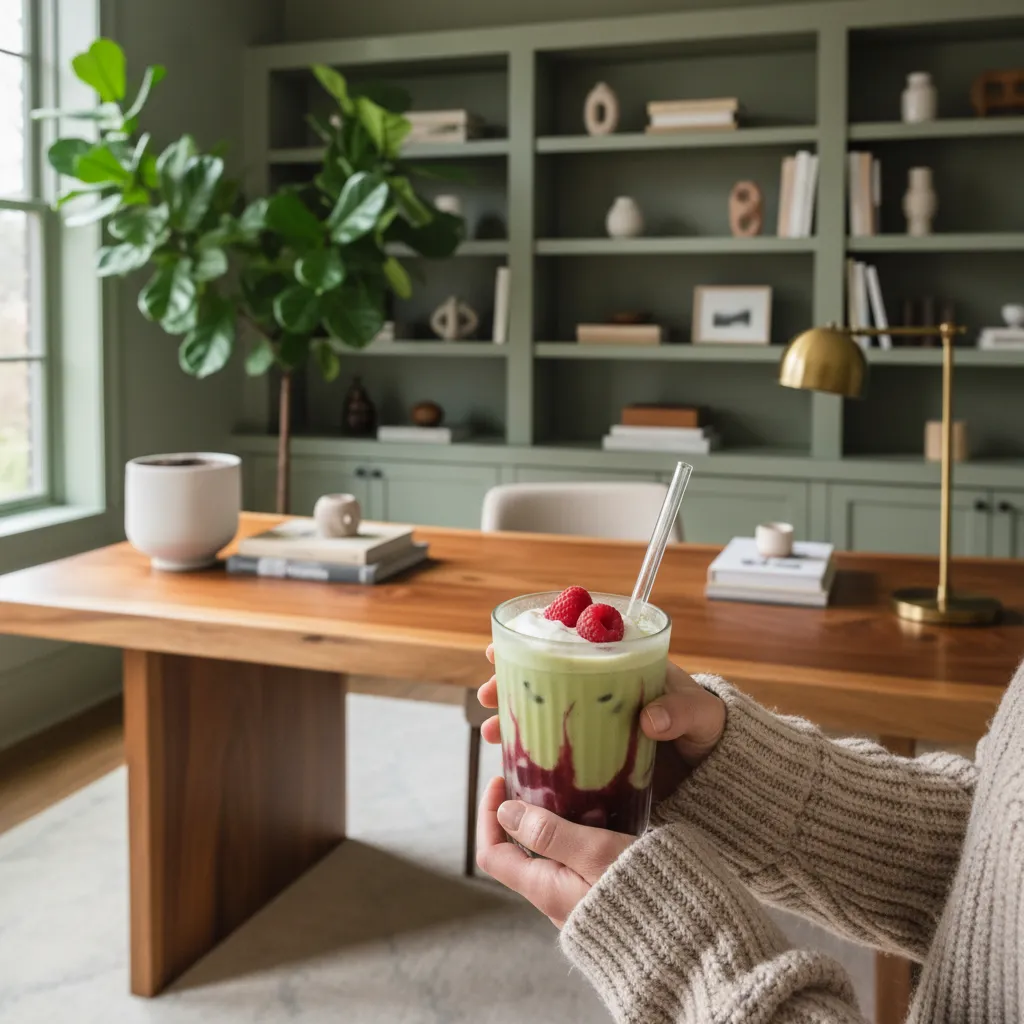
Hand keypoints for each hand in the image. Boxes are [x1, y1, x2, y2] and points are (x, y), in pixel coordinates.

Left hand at [475, 775, 632, 927]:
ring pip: (545, 856)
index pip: (492, 852)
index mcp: (544, 888)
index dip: (489, 814)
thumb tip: (506, 812)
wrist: (686, 938)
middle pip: (516, 853)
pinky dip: (570, 834)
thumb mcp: (595, 852)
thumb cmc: (643, 891)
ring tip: (565, 789)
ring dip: (546, 822)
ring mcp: (575, 901)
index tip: (502, 780)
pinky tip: (593, 815)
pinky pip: (570, 863)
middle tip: (535, 777)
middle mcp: (553, 899)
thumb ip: (550, 832)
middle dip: (517, 813)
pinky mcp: (598, 899)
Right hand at [477, 646, 725, 799]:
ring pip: (543, 711)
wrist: (721, 772)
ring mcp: (595, 723)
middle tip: (485, 692)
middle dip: (508, 682)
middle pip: (545, 678)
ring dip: (511, 717)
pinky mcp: (593, 756)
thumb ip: (681, 712)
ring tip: (489, 730)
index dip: (533, 643)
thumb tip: (650, 719)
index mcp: (622, 666)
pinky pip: (555, 748)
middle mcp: (601, 691)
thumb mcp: (700, 714)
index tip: (500, 647)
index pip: (571, 644)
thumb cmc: (710, 728)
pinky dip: (529, 750)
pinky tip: (509, 759)